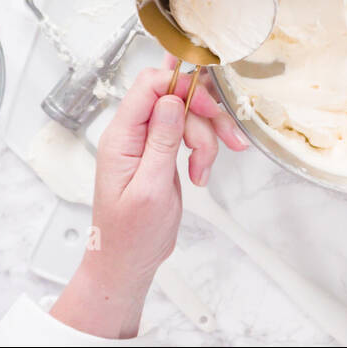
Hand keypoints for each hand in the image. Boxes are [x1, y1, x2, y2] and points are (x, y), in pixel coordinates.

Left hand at [51, 58, 248, 337]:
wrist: (127, 262)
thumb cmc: (131, 235)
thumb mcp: (150, 189)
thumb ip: (160, 142)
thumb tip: (171, 100)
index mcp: (121, 137)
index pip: (149, 85)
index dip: (182, 87)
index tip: (208, 108)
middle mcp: (132, 133)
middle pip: (175, 98)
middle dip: (204, 118)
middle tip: (225, 143)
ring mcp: (147, 141)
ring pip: (188, 116)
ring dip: (207, 140)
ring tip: (203, 173)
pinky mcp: (161, 152)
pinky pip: (189, 133)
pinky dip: (204, 148)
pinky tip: (202, 171)